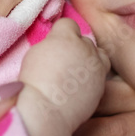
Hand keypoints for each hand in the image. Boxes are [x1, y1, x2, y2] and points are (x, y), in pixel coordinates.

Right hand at [18, 18, 109, 135]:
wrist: (45, 111)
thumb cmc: (32, 85)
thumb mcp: (35, 54)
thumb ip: (51, 44)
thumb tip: (57, 46)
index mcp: (65, 37)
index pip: (68, 24)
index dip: (61, 34)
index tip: (55, 45)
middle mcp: (85, 47)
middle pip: (85, 40)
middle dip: (76, 48)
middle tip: (64, 63)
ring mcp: (96, 65)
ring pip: (99, 54)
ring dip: (90, 60)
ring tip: (76, 73)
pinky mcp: (102, 83)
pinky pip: (101, 73)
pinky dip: (93, 77)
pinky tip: (81, 87)